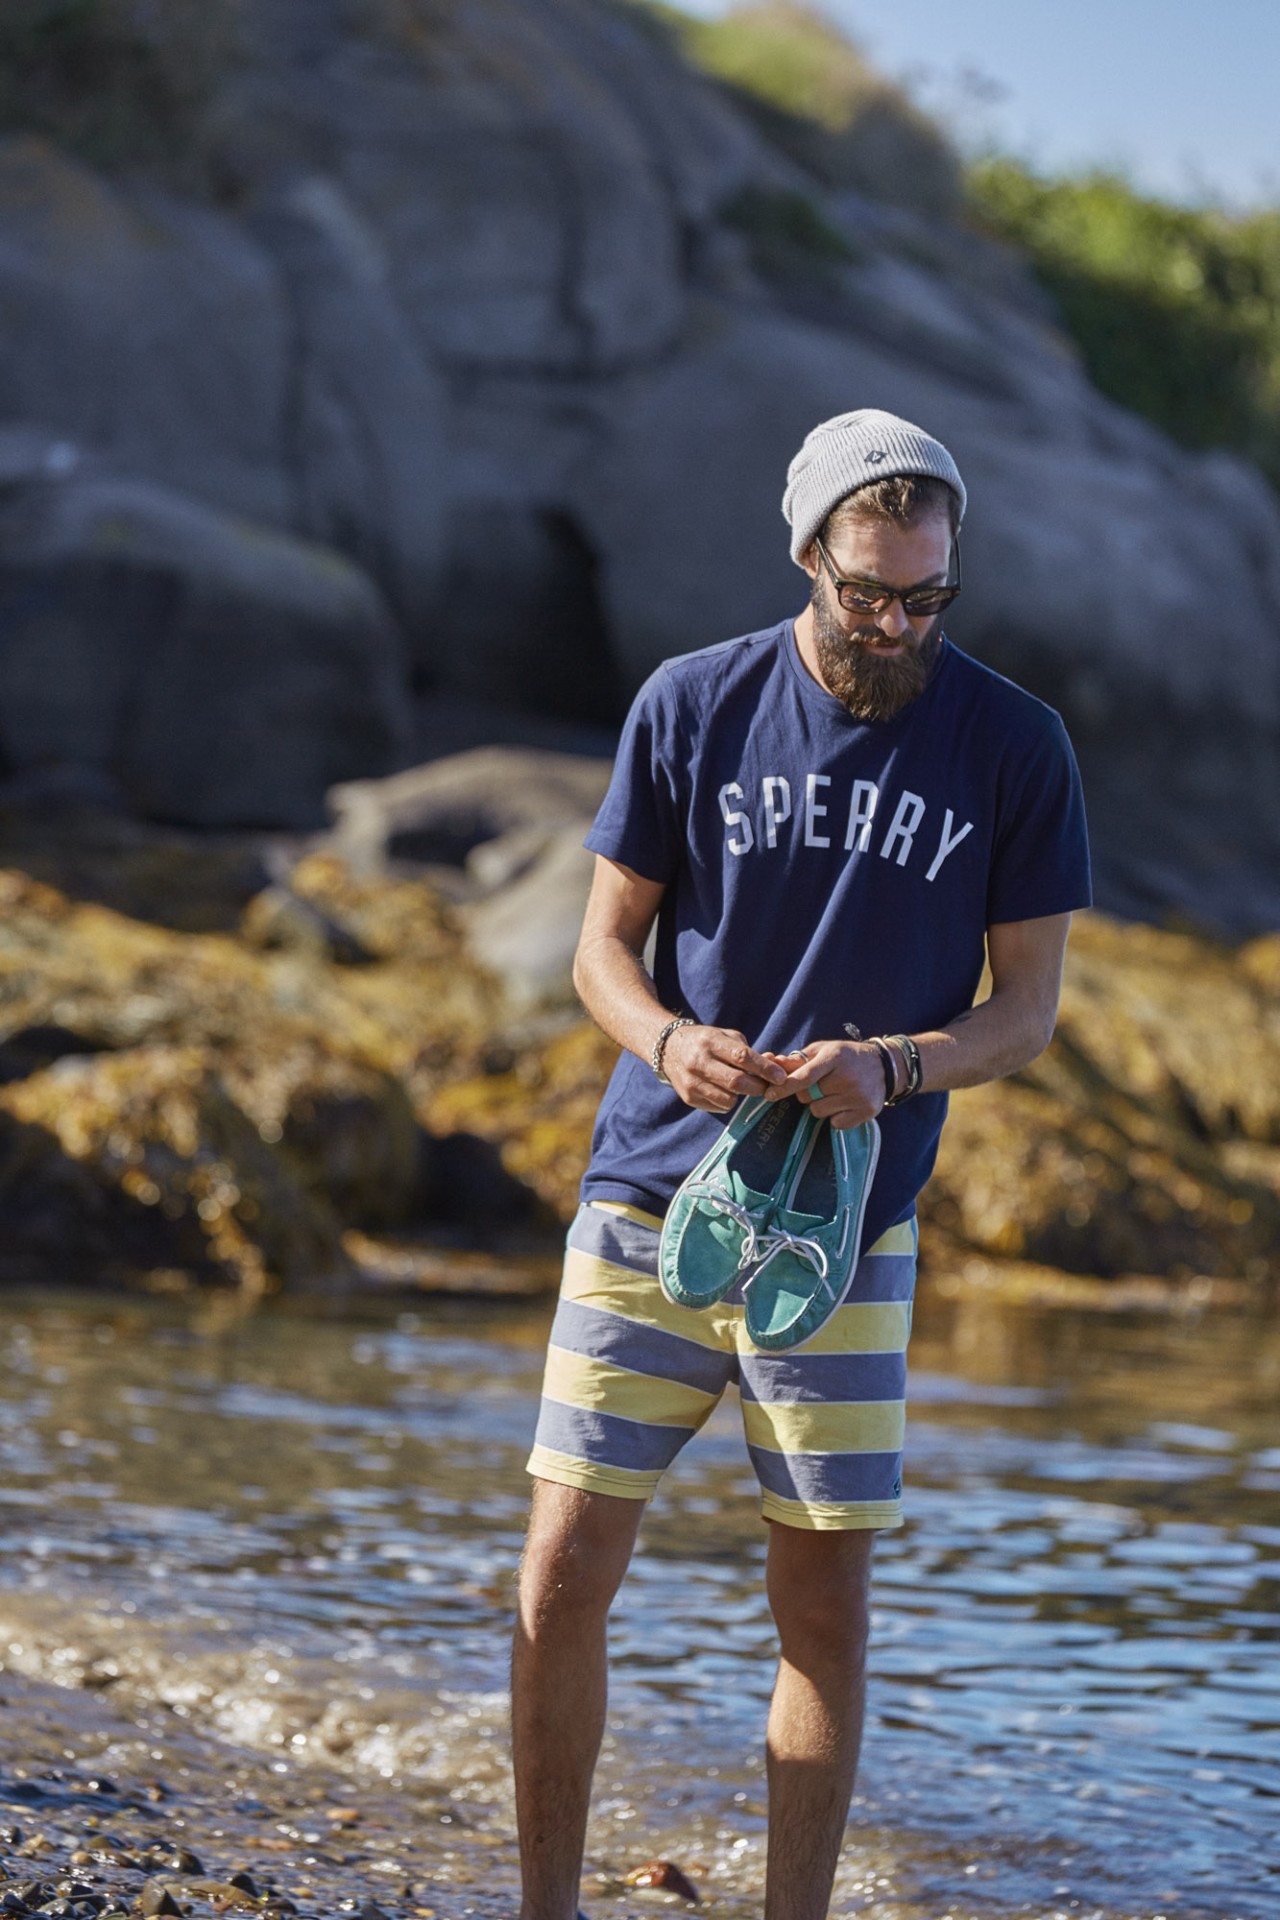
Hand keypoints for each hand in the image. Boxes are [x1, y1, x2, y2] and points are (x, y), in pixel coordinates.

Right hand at [661, 1024, 787, 1112]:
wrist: (669, 1049)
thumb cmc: (706, 1042)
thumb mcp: (725, 1036)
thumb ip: (749, 1051)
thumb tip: (774, 1067)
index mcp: (710, 1041)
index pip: (742, 1057)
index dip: (764, 1068)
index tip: (781, 1076)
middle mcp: (698, 1062)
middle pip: (736, 1082)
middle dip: (758, 1087)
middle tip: (768, 1086)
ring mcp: (691, 1082)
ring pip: (729, 1099)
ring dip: (743, 1096)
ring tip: (745, 1086)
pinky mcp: (689, 1097)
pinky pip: (719, 1106)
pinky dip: (729, 1100)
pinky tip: (725, 1090)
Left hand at [763, 1039, 884, 1127]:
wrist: (884, 1066)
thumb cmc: (846, 1056)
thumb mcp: (825, 1050)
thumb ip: (799, 1059)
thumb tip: (774, 1062)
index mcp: (835, 1057)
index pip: (805, 1076)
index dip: (785, 1086)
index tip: (769, 1094)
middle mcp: (847, 1077)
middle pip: (808, 1096)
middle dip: (806, 1093)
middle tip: (821, 1084)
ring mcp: (858, 1096)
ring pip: (818, 1112)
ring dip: (820, 1105)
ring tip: (835, 1093)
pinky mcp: (866, 1111)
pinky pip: (835, 1124)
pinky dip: (836, 1116)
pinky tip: (846, 1103)